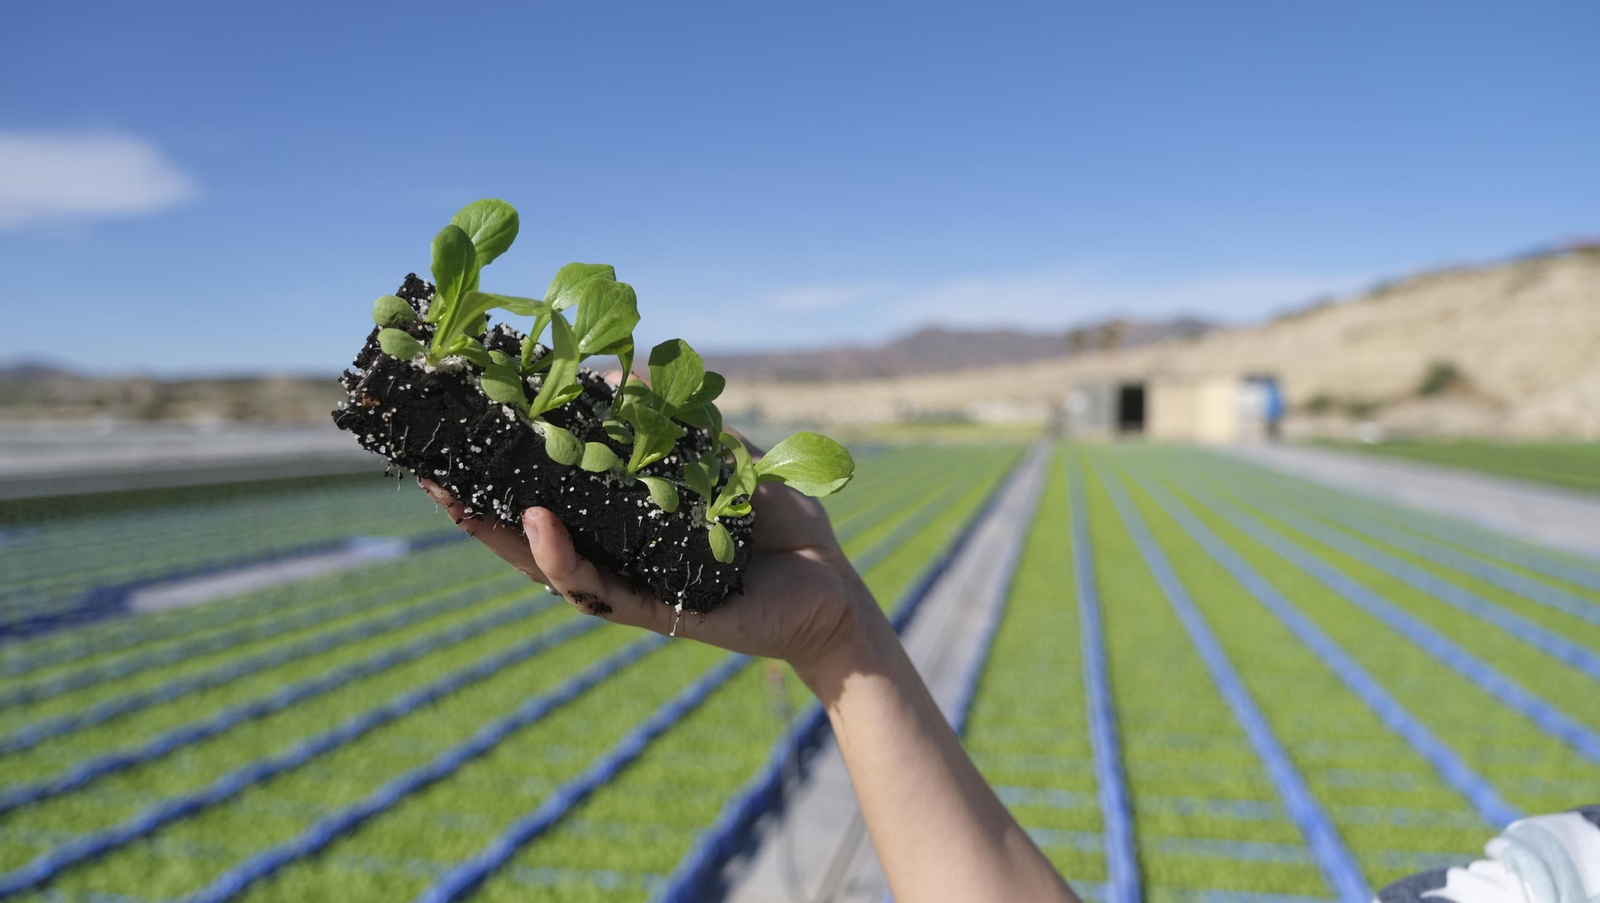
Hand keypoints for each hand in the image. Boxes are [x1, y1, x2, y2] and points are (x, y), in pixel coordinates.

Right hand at [418, 378, 877, 675]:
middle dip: (473, 510)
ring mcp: (632, 588)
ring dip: (501, 538)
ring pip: (550, 569)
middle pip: (527, 537)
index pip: (545, 497)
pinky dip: (565, 560)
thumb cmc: (773, 515)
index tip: (453, 438)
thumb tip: (611, 368)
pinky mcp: (657, 612)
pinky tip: (535, 527)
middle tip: (425, 474)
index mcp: (621, 521)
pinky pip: (601, 590)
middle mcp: (616, 556)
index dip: (498, 473)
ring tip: (458, 503)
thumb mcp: (717, 450)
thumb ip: (666, 414)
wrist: (828, 580)